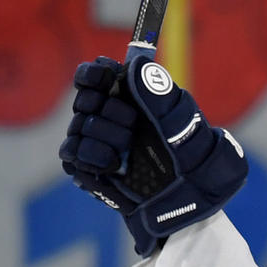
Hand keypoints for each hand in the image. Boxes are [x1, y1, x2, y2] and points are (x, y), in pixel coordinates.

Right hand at [58, 55, 248, 254]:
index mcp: (131, 99)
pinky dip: (91, 154)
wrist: (190, 200)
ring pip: (78, 124)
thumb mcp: (184, 124)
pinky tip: (113, 164)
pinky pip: (71, 152)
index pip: (95, 74)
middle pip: (84, 98)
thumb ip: (159, 94)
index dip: (95, 73)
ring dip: (102, 134)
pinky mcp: (88, 169)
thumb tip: (135, 65)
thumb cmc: (194, 159)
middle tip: (131, 124)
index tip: (107, 76)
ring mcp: (97, 144)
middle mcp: (110, 118)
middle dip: (107, 108)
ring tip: (126, 150)